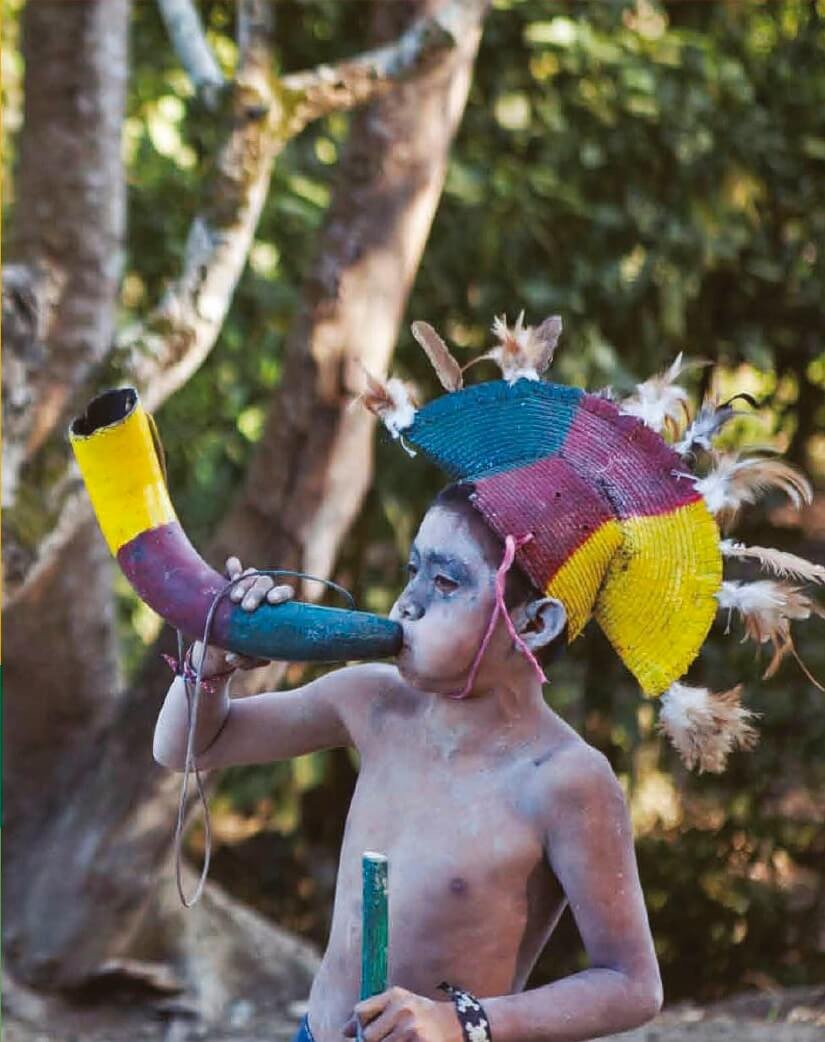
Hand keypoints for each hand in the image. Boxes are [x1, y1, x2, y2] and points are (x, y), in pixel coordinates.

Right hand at [189, 557, 294, 677]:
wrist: (218, 647)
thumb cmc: (242, 652)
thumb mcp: (247, 660)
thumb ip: (244, 660)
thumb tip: (232, 656)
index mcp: (274, 610)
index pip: (284, 593)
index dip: (281, 593)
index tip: (272, 601)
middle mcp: (262, 594)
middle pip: (266, 583)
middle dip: (258, 592)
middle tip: (247, 607)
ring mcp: (245, 586)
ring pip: (251, 575)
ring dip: (244, 583)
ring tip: (234, 599)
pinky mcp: (227, 583)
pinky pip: (233, 568)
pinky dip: (234, 567)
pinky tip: (231, 570)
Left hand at [343, 986, 461, 1041]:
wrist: (454, 1024)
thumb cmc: (420, 1013)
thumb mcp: (398, 1003)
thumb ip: (371, 1011)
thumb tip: (345, 1031)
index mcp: (394, 996)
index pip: (361, 1012)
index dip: (358, 1026)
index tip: (363, 1032)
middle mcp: (402, 1010)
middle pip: (368, 1036)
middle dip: (371, 1041)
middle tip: (384, 1038)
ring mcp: (411, 1030)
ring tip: (396, 1039)